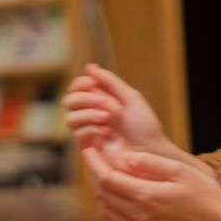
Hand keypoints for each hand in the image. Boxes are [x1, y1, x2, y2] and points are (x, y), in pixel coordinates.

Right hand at [64, 65, 199, 170]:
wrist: (151, 153)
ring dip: (89, 114)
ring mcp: (89, 132)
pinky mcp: (88, 148)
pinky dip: (91, 129)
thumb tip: (89, 67)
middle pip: (69, 101)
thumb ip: (110, 81)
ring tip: (108, 119)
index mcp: (102, 102)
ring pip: (70, 118)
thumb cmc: (146, 127)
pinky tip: (106, 133)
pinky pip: (78, 133)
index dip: (81, 84)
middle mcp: (93, 115)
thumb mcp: (131, 98)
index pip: (78, 88)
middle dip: (84, 99)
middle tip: (105, 103)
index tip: (93, 83)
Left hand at [82, 143, 220, 220]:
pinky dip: (110, 206)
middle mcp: (139, 216)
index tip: (88, 148)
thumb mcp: (180, 170)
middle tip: (94, 157)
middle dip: (94, 174)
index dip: (94, 162)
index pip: (107, 178)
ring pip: (107, 210)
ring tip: (101, 172)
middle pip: (102, 194)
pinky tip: (115, 193)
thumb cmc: (205, 194)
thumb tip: (125, 157)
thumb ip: (151, 163)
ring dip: (100, 191)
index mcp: (146, 196)